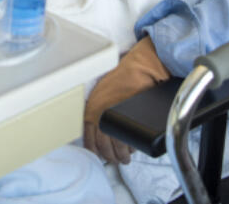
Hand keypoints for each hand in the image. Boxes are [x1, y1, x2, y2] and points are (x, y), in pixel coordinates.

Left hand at [83, 36, 170, 164]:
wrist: (139, 68)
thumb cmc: (124, 76)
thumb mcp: (105, 91)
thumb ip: (101, 107)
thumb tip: (102, 126)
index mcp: (91, 107)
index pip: (88, 137)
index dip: (94, 149)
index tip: (98, 154)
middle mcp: (99, 114)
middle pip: (102, 145)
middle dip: (109, 155)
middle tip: (115, 159)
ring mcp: (113, 117)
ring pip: (115, 146)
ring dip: (121, 155)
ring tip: (126, 157)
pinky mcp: (127, 119)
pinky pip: (127, 141)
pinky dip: (130, 148)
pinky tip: (132, 149)